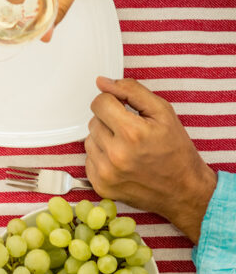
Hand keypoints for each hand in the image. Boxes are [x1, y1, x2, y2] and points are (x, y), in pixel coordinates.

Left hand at [84, 77, 217, 241]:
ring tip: (128, 147)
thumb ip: (132, 91)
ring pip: (89, 140)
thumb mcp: (163, 113)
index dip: (112, 101)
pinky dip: (102, 157)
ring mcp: (106, 173)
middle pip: (94, 121)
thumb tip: (103, 82)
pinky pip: (89, 159)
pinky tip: (121, 161)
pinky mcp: (100, 186)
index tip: (122, 107)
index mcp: (132, 133)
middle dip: (110, 121)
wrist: (185, 191)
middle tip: (132, 132)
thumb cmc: (176, 151)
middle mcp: (115, 155)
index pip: (99, 103)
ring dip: (104, 139)